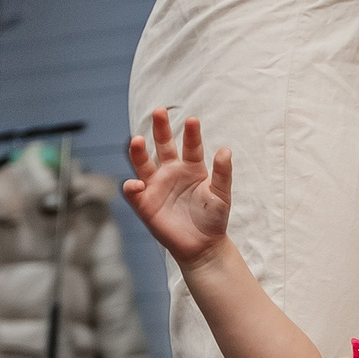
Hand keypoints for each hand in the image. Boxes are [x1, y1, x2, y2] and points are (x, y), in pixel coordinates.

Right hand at [125, 109, 232, 269]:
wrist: (204, 246)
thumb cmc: (213, 219)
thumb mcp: (222, 195)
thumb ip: (223, 174)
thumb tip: (226, 150)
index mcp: (192, 168)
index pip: (190, 146)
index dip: (191, 134)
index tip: (193, 120)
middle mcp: (171, 172)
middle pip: (163, 146)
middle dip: (160, 129)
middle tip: (159, 111)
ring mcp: (156, 186)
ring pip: (143, 164)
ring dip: (138, 152)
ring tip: (137, 140)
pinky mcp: (145, 204)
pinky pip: (134, 192)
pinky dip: (132, 187)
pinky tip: (136, 183)